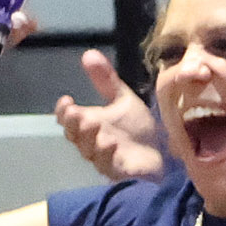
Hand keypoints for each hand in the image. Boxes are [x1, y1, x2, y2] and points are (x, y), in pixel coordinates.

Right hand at [55, 48, 164, 181]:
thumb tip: (88, 54)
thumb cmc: (137, 130)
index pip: (67, 118)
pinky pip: (109, 166)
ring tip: (93, 123)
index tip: (66, 100)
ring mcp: (104, 159)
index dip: (63, 111)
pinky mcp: (119, 172)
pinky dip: (109, 155)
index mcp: (89, 124)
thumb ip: (106, 81)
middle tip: (76, 113)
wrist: (162, 155)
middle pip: (74, 135)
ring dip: (89, 137)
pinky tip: (112, 143)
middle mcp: (92, 142)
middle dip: (73, 124)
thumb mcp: (122, 100)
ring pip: (89, 151)